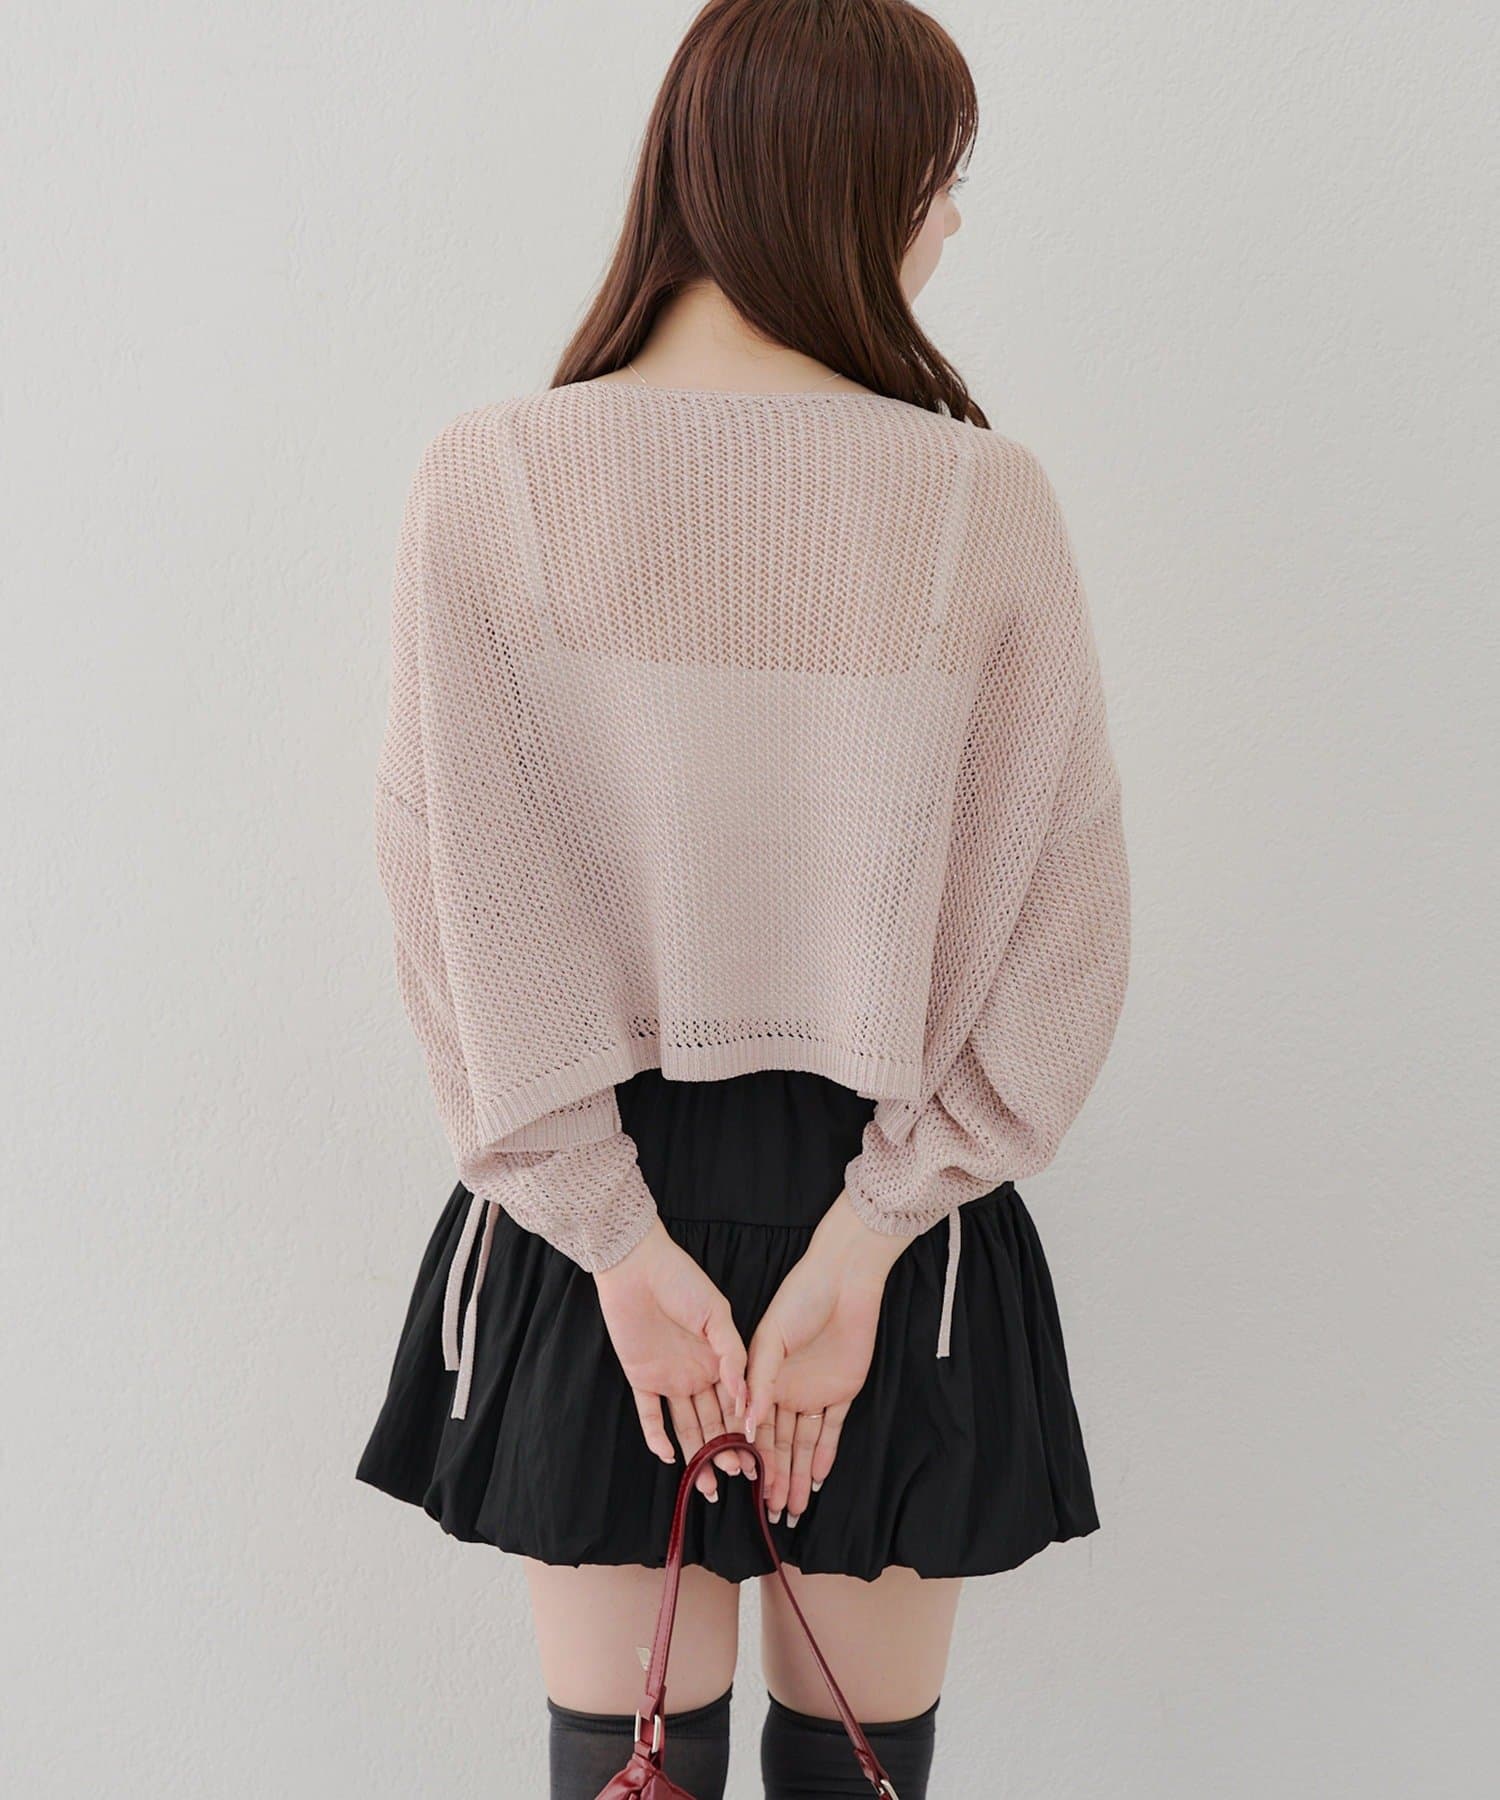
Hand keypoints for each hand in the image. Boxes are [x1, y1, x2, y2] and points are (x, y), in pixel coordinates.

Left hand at [594, 1217, 754, 1499]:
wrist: (637, 1267)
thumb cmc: (682, 1281)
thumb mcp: (716, 1314)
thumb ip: (732, 1354)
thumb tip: (746, 1396)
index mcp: (720, 1359)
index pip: (736, 1402)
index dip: (745, 1430)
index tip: (756, 1457)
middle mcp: (697, 1373)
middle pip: (713, 1421)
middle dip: (724, 1451)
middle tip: (735, 1477)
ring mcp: (669, 1378)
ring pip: (685, 1425)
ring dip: (696, 1452)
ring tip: (708, 1486)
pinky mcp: (641, 1378)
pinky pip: (649, 1414)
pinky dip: (657, 1436)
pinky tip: (669, 1457)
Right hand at [744, 1189, 909, 1523]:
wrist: (844, 1280)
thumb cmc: (800, 1299)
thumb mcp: (771, 1338)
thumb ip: (759, 1381)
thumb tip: (746, 1424)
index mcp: (761, 1377)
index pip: (755, 1427)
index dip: (752, 1458)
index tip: (747, 1487)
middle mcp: (785, 1389)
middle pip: (779, 1443)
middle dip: (775, 1478)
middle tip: (772, 1512)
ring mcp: (814, 1391)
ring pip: (805, 1443)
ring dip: (799, 1475)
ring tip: (793, 1509)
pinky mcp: (842, 1390)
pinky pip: (833, 1428)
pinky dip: (827, 1453)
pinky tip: (818, 1480)